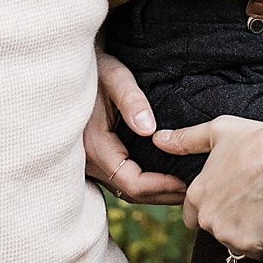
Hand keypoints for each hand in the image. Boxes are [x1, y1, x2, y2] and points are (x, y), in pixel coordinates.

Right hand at [86, 52, 187, 205]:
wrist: (72, 70)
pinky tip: (160, 176)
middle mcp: (89, 161)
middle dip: (160, 194)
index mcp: (95, 145)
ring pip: (124, 189)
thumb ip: (131, 100)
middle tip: (191, 190)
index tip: (184, 181)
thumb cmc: (96, 68)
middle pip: (129, 192)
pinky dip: (141, 184)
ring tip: (180, 186)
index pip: (131, 181)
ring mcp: (90, 163)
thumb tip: (149, 129)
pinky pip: (119, 180)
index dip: (159, 186)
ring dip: (152, 191)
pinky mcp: (95, 160)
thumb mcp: (114, 76)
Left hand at [161, 114, 262, 253]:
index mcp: (196, 194)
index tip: (227, 192)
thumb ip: (185, 140)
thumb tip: (158, 139)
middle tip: (247, 194)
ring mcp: (227, 235)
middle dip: (225, 217)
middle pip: (213, 227)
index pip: (191, 214)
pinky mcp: (249, 246)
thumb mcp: (218, 131)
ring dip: (243, 229)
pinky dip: (261, 238)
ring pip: (233, 239)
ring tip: (261, 202)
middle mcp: (207, 219)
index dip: (208, 203)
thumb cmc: (254, 140)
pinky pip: (253, 249)